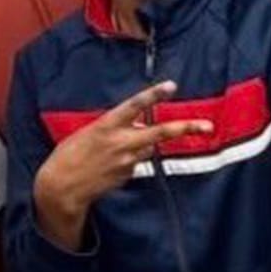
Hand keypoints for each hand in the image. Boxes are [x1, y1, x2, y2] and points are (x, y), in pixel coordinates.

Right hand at [33, 81, 213, 249]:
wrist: (62, 186)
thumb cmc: (69, 155)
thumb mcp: (89, 132)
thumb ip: (115, 127)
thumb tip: (138, 126)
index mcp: (107, 125)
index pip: (135, 106)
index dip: (154, 94)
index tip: (171, 85)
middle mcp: (122, 142)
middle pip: (160, 133)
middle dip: (186, 128)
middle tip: (207, 126)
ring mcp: (127, 161)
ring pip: (147, 147)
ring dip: (141, 144)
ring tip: (111, 151)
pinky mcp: (128, 175)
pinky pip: (135, 162)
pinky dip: (128, 160)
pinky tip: (108, 165)